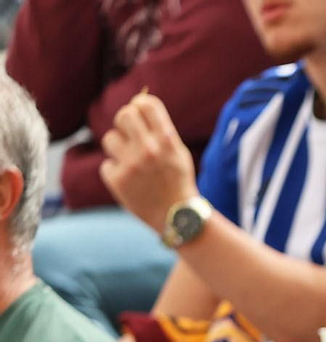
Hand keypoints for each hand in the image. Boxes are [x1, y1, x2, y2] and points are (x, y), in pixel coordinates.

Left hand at [100, 93, 200, 233]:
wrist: (177, 217)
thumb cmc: (177, 181)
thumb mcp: (178, 152)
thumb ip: (160, 129)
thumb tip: (137, 101)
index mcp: (167, 140)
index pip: (146, 103)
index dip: (140, 104)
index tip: (140, 114)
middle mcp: (149, 149)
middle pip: (124, 114)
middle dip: (125, 123)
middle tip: (130, 135)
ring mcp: (131, 165)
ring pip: (110, 139)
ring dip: (118, 149)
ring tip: (131, 163)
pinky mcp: (117, 180)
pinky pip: (107, 164)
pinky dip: (116, 172)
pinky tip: (131, 182)